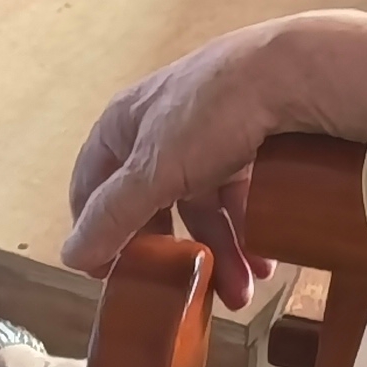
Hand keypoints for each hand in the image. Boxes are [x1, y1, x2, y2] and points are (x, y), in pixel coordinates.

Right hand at [62, 12, 366, 305]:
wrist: (296, 73)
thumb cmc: (211, 110)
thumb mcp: (154, 171)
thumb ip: (113, 215)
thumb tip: (70, 255)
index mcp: (125, 123)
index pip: (93, 184)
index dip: (95, 229)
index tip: (107, 275)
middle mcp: (163, 126)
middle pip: (155, 203)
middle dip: (172, 254)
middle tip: (181, 294)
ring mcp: (209, 133)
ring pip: (204, 206)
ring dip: (219, 253)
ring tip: (239, 294)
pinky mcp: (253, 141)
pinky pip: (242, 197)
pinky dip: (249, 232)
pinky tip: (263, 263)